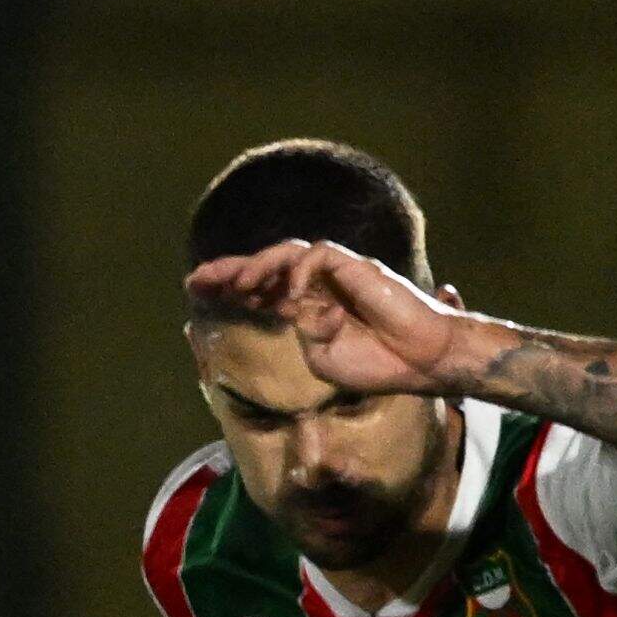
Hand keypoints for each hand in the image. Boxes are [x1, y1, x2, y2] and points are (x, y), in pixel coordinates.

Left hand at [183, 241, 477, 400]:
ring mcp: (337, 274)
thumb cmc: (378, 363)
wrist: (420, 361)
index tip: (196, 291)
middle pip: (266, 267)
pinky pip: (319, 255)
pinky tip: (290, 294)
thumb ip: (304, 335)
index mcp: (306, 309)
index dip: (229, 289)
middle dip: (230, 271)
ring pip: (288, 253)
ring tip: (235, 284)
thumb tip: (293, 310)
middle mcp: (317, 285)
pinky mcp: (357, 267)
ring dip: (258, 266)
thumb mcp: (323, 359)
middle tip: (197, 279)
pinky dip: (300, 272)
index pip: (261, 290)